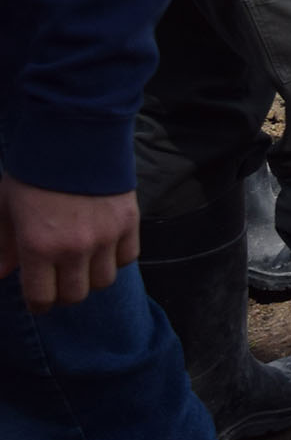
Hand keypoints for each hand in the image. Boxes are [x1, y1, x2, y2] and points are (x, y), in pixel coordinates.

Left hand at [0, 178, 139, 311]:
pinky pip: (127, 258)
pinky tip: (105, 246)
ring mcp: (105, 236)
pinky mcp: (129, 222)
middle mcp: (74, 248)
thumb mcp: (6, 208)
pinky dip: (116, 257)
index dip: (38, 303)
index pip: (41, 299)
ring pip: (103, 281)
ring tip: (84, 262)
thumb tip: (2, 273)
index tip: (39, 296)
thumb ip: (3, 245)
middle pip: (75, 296)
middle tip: (60, 278)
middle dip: (64, 292)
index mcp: (38, 247)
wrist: (74, 137)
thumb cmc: (35, 173)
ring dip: (92, 276)